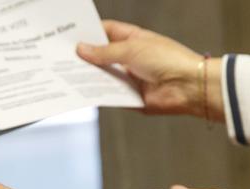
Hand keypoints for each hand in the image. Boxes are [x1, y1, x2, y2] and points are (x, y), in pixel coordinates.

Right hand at [76, 20, 222, 119]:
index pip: (106, 31)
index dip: (88, 32)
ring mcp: (129, 77)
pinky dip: (96, 93)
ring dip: (87, 76)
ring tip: (65, 74)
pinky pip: (109, 95)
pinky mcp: (130, 96)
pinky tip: (81, 92)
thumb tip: (82, 49)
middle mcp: (129, 57)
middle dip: (83, 56)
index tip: (68, 35)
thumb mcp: (131, 49)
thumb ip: (105, 52)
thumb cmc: (168, 60)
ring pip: (102, 76)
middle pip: (101, 55)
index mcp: (132, 39)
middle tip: (61, 57)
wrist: (187, 87)